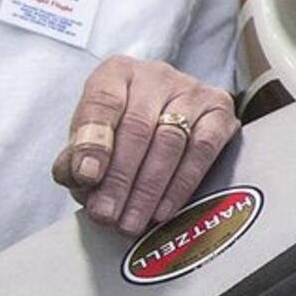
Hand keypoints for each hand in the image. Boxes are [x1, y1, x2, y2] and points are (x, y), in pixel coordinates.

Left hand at [52, 53, 237, 234]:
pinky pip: (203, 150)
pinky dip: (181, 184)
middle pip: (137, 127)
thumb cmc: (121, 131)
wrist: (165, 116)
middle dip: (120, 179)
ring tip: (131, 221)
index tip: (86, 177)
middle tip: (107, 213)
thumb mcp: (89, 138)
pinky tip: (163, 209)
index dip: (93, 143)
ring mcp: (192, 91)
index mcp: (116, 73)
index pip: (103, 102)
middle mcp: (156, 75)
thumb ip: (76, 158)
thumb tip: (81, 177)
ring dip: (149, 189)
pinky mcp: (220, 112)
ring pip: (170, 141)